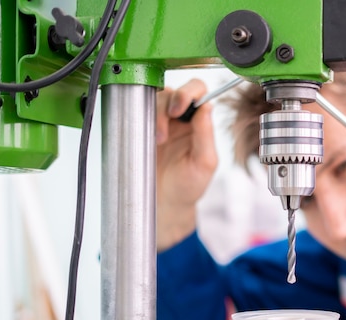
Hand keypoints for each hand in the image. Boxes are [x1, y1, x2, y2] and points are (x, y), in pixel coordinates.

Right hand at [156, 79, 216, 251]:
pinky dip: (140, 117)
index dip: (190, 93)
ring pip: (155, 98)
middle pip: (175, 90)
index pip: (199, 92)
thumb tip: (207, 106)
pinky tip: (146, 136)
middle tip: (169, 119)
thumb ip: (206, 134)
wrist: (164, 203)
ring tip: (158, 139)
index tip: (180, 109)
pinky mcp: (142, 128)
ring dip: (156, 114)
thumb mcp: (204, 163)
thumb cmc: (188, 185)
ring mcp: (160, 121)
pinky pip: (138, 111)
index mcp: (200, 122)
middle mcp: (181, 118)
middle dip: (171, 100)